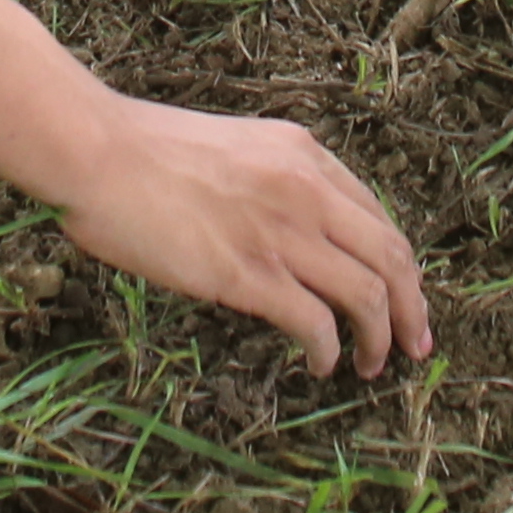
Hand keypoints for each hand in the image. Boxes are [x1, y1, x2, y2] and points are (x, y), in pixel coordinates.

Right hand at [48, 99, 434, 377]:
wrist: (96, 151)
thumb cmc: (142, 150)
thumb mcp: (231, 147)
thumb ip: (269, 180)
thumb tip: (284, 230)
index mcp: (302, 152)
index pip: (376, 215)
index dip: (397, 263)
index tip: (403, 294)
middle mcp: (306, 188)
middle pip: (391, 256)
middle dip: (412, 306)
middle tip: (416, 343)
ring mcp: (281, 231)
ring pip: (367, 293)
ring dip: (380, 337)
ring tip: (372, 366)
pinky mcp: (250, 273)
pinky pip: (316, 322)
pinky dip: (330, 350)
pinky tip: (321, 365)